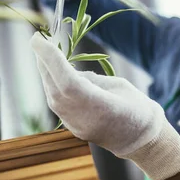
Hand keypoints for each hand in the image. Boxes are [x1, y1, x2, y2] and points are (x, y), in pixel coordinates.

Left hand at [30, 33, 179, 179]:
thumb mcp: (118, 85)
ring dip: (46, 73)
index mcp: (100, 106)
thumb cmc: (137, 107)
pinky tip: (54, 73)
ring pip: (51, 94)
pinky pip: (56, 103)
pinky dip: (52, 85)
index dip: (50, 59)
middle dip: (43, 61)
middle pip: (54, 86)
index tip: (38, 39)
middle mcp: (83, 118)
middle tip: (38, 40)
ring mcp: (75, 126)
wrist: (141, 140)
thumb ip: (90, 79)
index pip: (66, 79)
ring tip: (44, 53)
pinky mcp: (72, 128)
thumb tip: (69, 72)